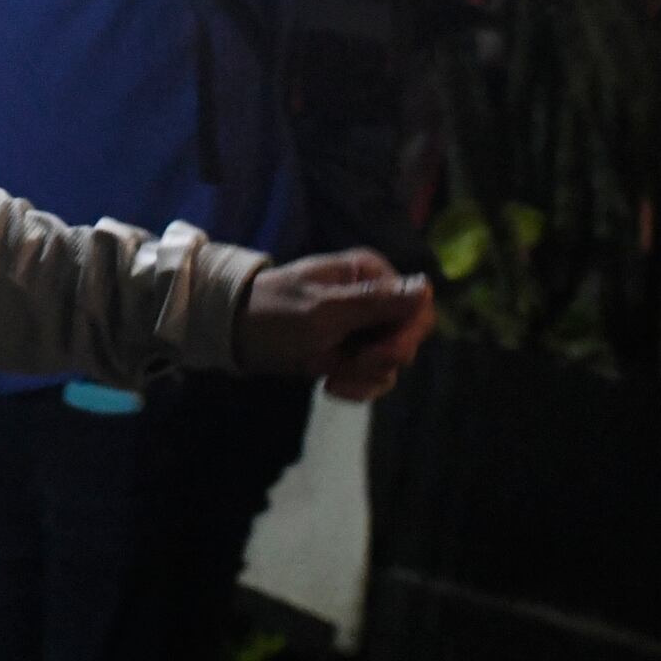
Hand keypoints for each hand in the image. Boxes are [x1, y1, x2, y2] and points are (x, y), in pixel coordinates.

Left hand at [233, 250, 437, 399]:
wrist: (232, 336)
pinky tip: (330, 387)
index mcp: (370, 274)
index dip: (405, 337)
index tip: (375, 355)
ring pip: (392, 362)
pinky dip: (357, 386)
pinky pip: (373, 375)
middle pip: (409, 338)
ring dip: (365, 376)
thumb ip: (376, 302)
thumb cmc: (273, 314)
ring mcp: (362, 326)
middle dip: (379, 360)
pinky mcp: (350, 352)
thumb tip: (428, 286)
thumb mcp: (323, 311)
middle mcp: (373, 296)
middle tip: (343, 365)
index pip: (418, 308)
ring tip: (331, 377)